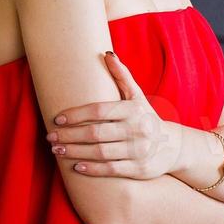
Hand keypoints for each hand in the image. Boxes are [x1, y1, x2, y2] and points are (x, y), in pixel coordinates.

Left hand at [45, 50, 183, 179]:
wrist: (173, 147)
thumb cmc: (145, 117)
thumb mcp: (136, 96)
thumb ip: (122, 76)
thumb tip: (106, 54)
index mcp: (133, 110)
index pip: (98, 111)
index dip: (76, 115)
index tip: (57, 118)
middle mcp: (137, 130)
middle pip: (95, 133)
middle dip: (69, 135)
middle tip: (50, 137)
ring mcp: (139, 151)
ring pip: (100, 152)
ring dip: (75, 152)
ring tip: (56, 150)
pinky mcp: (139, 169)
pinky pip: (111, 169)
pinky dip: (92, 169)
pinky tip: (75, 166)